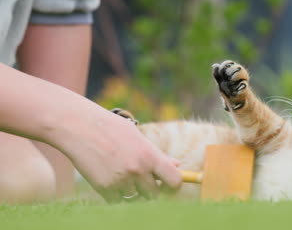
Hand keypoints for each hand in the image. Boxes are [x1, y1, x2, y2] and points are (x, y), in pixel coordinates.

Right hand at [48, 108, 181, 201]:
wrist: (79, 126)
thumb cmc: (111, 128)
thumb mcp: (137, 136)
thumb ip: (157, 154)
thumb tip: (177, 165)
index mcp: (150, 155)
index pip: (174, 180)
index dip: (173, 186)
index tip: (168, 185)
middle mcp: (138, 170)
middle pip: (154, 194)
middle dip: (150, 189)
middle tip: (142, 179)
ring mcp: (121, 180)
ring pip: (135, 198)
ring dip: (131, 191)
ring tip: (121, 171)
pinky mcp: (104, 188)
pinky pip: (117, 201)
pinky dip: (116, 194)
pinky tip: (111, 178)